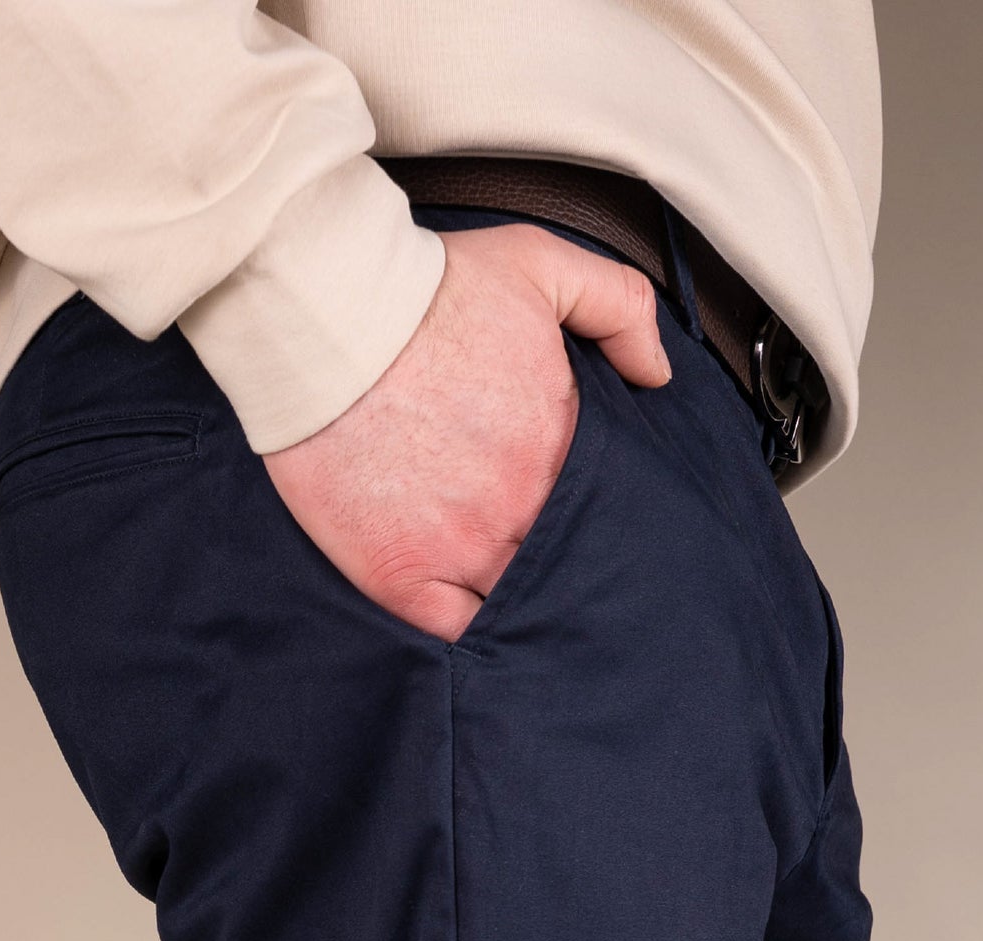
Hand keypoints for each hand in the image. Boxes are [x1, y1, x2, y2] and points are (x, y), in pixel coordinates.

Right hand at [260, 222, 672, 641]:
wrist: (325, 315)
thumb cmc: (426, 290)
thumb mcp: (542, 265)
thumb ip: (620, 308)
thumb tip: (656, 374)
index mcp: (562, 447)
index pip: (608, 512)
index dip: (602, 520)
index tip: (592, 520)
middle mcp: (520, 508)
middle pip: (565, 564)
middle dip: (569, 567)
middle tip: (563, 569)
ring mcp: (461, 549)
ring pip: (516, 603)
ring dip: (522, 602)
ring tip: (523, 603)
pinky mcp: (400, 575)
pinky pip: (455, 632)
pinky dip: (469, 632)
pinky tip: (473, 621)